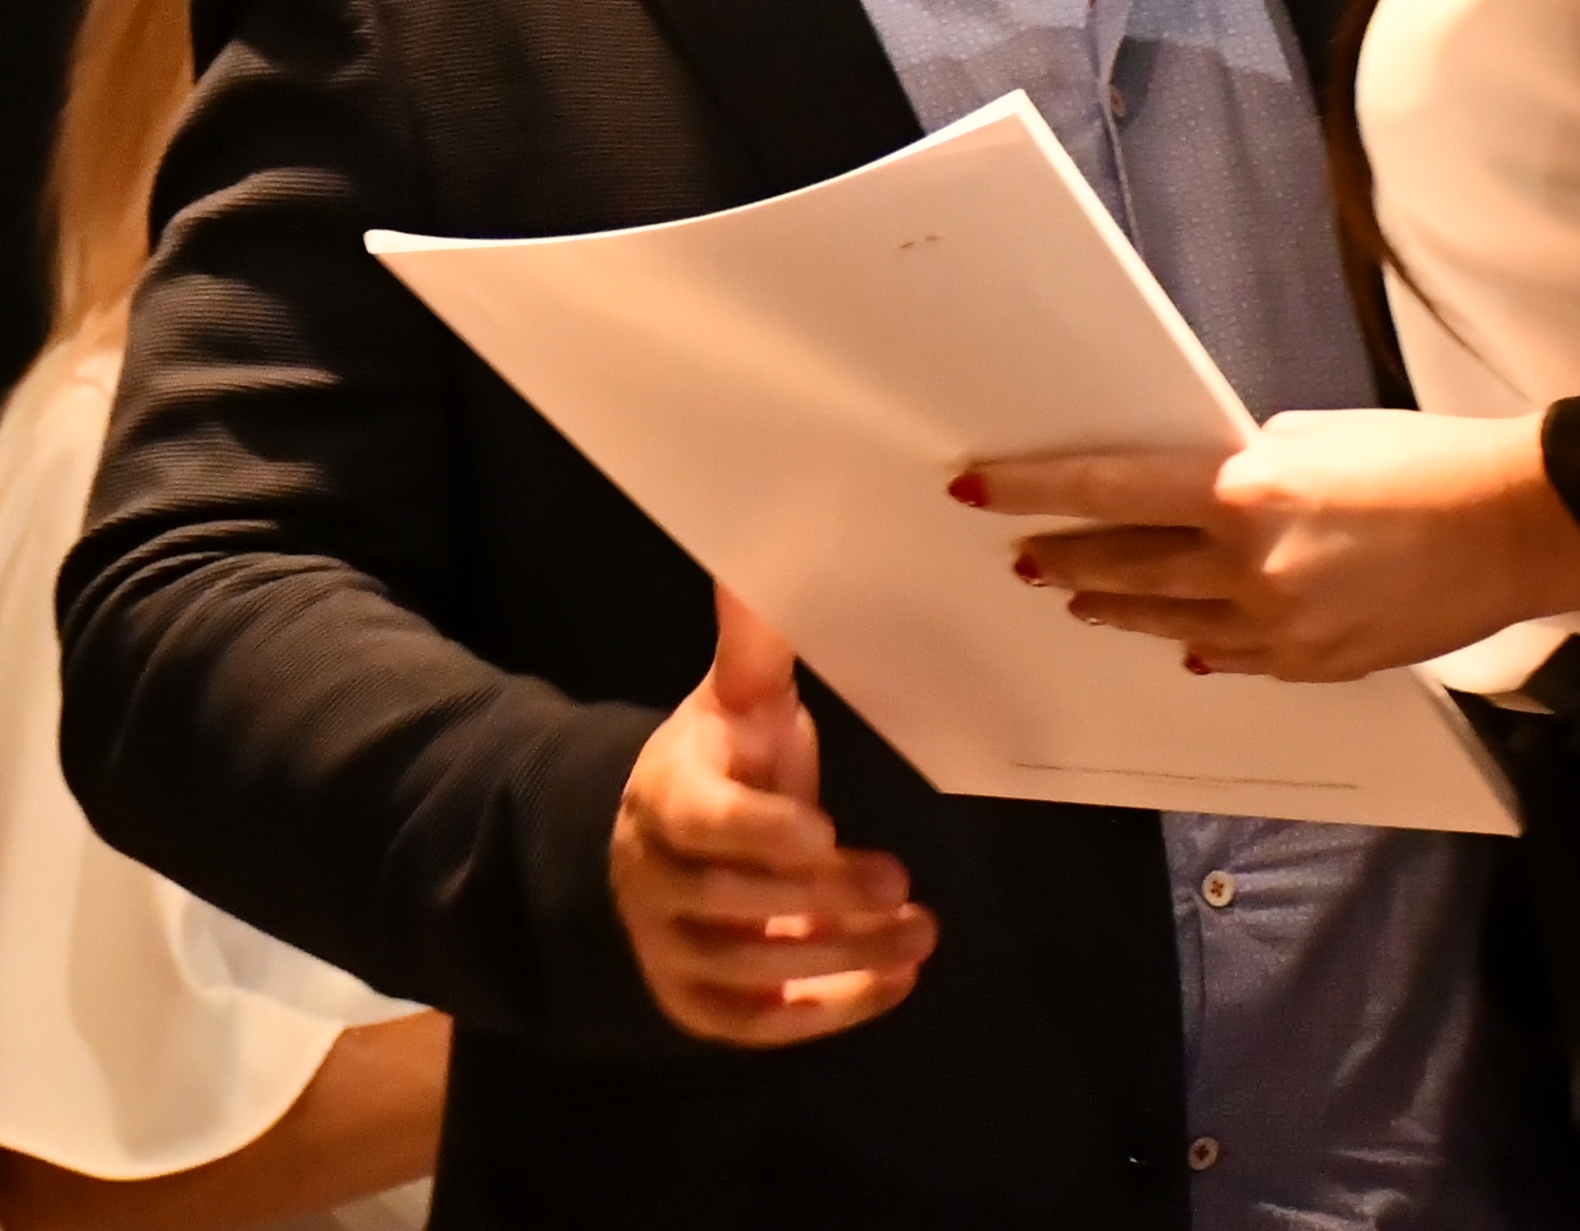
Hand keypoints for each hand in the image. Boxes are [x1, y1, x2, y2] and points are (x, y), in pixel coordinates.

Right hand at [608, 588, 934, 1048]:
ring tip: (923, 933)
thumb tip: (755, 554)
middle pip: (730, 902)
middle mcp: (656, 879)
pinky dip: (830, 1011)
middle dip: (821, 900)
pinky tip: (895, 982)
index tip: (826, 827)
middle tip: (902, 883)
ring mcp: (672, 950)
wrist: (664, 845)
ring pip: (749, 971)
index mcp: (667, 796)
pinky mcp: (700, 1004)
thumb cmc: (722, 763)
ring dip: (842, 959)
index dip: (760, 831)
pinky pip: (759, 1024)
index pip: (701, 823)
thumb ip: (753, 644)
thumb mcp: (738, 703)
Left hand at [971, 407, 1579, 680]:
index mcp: (1244, 490)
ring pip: (1167, 620)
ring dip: (1115, 606)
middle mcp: (1248, 565)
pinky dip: (1197, 641)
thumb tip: (1192, 489)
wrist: (1514, 528)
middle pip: (1125, 564)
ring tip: (1075, 597)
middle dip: (1068, 557)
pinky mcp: (1314, 665)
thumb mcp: (1312, 438)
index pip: (1110, 488)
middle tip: (1024, 552)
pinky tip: (1175, 639)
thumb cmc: (1420, 461)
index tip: (980, 486)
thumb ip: (1240, 468)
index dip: (1036, 488)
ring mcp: (1279, 627)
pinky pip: (1232, 656)